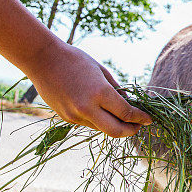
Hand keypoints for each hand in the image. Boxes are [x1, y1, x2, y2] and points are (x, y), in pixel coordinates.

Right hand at [28, 40, 151, 137]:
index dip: (140, 118)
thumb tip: (128, 105)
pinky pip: (88, 123)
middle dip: (131, 131)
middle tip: (138, 126)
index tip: (149, 119)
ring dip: (113, 124)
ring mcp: (75, 115)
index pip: (127, 113)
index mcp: (100, 92)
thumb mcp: (101, 71)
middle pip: (116, 131)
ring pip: (101, 128)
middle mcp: (87, 108)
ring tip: (119, 114)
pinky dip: (97, 119)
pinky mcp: (66, 118)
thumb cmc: (75, 60)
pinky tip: (97, 108)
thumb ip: (115, 90)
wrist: (42, 60)